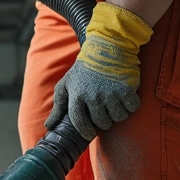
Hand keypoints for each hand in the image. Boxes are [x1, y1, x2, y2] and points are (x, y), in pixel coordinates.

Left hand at [45, 2, 152, 139]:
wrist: (106, 47)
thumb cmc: (83, 69)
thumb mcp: (66, 85)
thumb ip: (58, 107)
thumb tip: (48, 126)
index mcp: (77, 97)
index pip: (80, 123)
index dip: (86, 131)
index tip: (90, 133)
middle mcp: (93, 97)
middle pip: (101, 123)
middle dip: (103, 121)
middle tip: (103, 112)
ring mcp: (110, 94)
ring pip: (117, 117)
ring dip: (117, 114)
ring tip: (113, 105)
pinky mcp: (126, 89)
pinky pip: (131, 108)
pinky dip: (130, 106)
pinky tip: (124, 99)